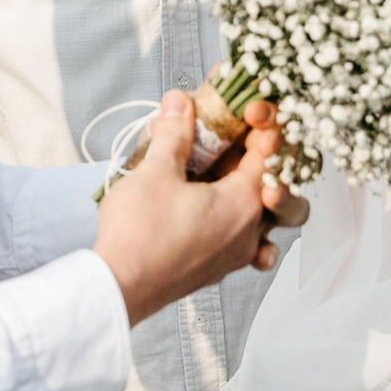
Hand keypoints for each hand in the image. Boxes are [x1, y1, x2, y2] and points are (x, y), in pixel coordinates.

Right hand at [94, 94, 287, 326]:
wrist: (120, 287)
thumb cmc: (140, 232)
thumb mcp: (155, 171)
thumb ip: (174, 134)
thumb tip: (180, 103)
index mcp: (244, 203)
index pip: (268, 153)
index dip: (257, 125)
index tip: (240, 108)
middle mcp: (249, 232)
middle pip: (270, 184)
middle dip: (256, 158)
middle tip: (232, 140)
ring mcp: (235, 255)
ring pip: (261, 217)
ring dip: (249, 192)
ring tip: (225, 174)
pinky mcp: (215, 269)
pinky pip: (243, 243)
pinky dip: (237, 225)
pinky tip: (218, 216)